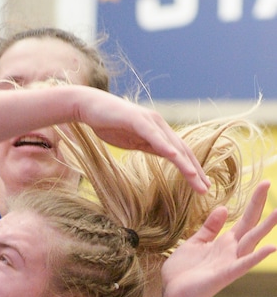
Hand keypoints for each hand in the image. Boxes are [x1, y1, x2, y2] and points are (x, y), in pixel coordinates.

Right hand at [70, 86, 210, 192]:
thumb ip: (149, 145)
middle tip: (205, 189)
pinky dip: (165, 146)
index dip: (192, 170)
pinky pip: (154, 136)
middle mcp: (159, 125)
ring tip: (195, 179)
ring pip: (172, 145)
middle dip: (195, 171)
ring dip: (185, 163)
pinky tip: (175, 156)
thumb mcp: (133, 140)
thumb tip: (164, 154)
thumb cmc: (109, 123)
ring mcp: (149, 122)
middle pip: (182, 151)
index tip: (201, 186)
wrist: (91, 106)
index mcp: (159, 133)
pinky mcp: (137, 120)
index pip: (180, 153)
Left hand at [161, 180, 276, 296]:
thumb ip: (210, 228)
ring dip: (265, 228)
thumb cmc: (182, 272)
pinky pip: (242, 265)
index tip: (265, 183)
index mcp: (224, 243)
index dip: (255, 202)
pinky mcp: (223, 276)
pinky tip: (271, 247)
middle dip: (260, 206)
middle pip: (251, 225)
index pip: (245, 219)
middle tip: (269, 183)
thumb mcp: (195, 243)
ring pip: (251, 243)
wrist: (171, 294)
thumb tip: (224, 208)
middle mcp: (231, 251)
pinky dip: (256, 257)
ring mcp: (229, 263)